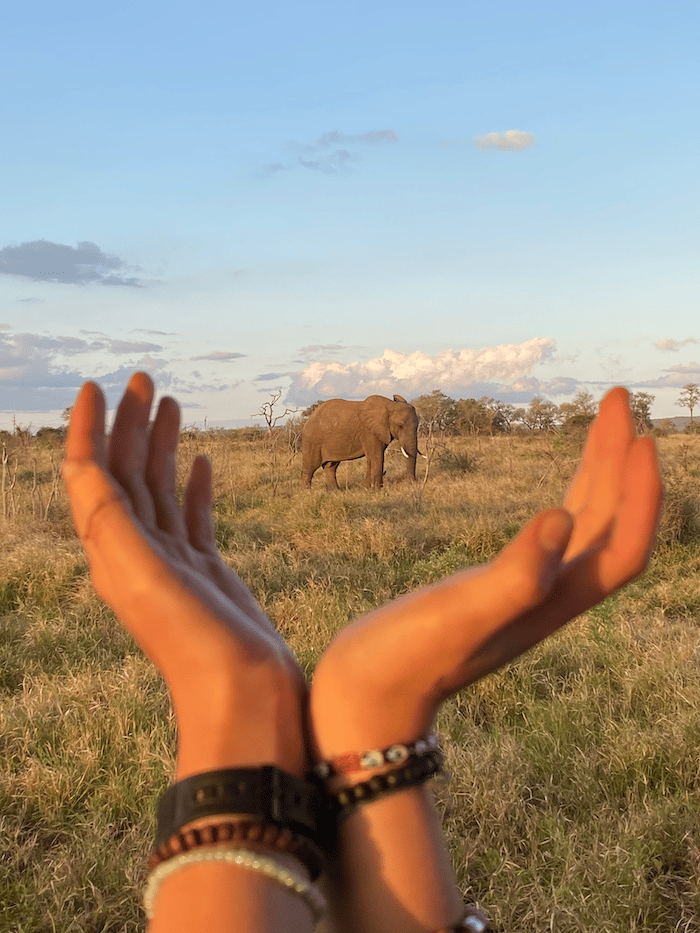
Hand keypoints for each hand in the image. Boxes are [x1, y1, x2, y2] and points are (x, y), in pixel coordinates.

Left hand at [63, 373, 307, 776]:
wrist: (243, 696)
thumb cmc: (194, 644)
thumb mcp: (142, 579)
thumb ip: (110, 524)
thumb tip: (80, 468)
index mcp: (113, 550)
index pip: (90, 475)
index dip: (87, 430)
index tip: (96, 386)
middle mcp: (136, 552)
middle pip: (126, 473)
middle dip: (129, 423)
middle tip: (143, 378)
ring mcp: (173, 562)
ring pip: (160, 489)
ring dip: (161, 445)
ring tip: (171, 403)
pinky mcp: (206, 571)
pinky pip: (193, 516)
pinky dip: (195, 484)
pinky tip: (201, 462)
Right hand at [310, 387, 662, 753]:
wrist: (366, 694)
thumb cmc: (402, 661)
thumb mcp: (457, 615)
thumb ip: (514, 576)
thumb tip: (563, 516)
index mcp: (550, 604)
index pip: (623, 548)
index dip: (641, 495)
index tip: (638, 435)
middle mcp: (548, 598)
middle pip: (608, 526)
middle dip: (619, 461)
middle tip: (616, 398)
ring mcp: (523, 593)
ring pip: (581, 526)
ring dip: (597, 471)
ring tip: (602, 420)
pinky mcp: (495, 586)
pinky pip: (547, 537)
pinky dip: (564, 499)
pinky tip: (557, 488)